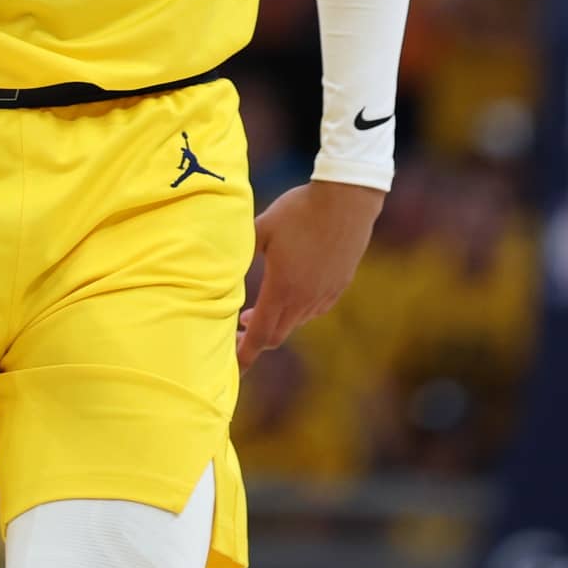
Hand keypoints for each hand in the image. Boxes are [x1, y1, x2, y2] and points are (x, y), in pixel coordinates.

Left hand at [237, 180, 383, 365]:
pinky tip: (288, 296)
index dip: (244, 354)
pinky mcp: (338, 286)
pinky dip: (295, 312)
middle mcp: (304, 299)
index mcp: (281, 289)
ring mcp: (324, 294)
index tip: (232, 366)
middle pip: (276, 335)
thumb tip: (221, 265)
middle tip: (237, 332)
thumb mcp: (262, 227)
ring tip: (255, 311)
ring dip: (275, 323)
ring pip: (295, 322)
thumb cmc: (299, 211)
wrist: (346, 200)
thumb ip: (241, 251)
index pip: (259, 334)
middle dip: (255, 340)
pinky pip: (313, 310)